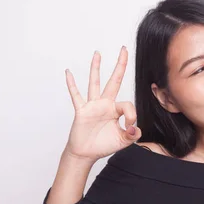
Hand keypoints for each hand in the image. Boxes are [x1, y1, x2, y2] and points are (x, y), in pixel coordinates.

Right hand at [63, 47, 141, 162]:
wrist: (86, 153)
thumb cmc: (103, 145)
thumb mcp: (123, 141)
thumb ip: (133, 134)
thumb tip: (135, 127)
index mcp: (116, 110)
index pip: (127, 104)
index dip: (132, 115)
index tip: (130, 127)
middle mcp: (105, 104)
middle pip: (114, 81)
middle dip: (120, 65)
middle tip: (124, 49)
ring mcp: (92, 106)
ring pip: (95, 83)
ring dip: (96, 68)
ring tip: (98, 53)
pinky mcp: (81, 110)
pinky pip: (76, 95)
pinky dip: (72, 84)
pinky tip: (68, 72)